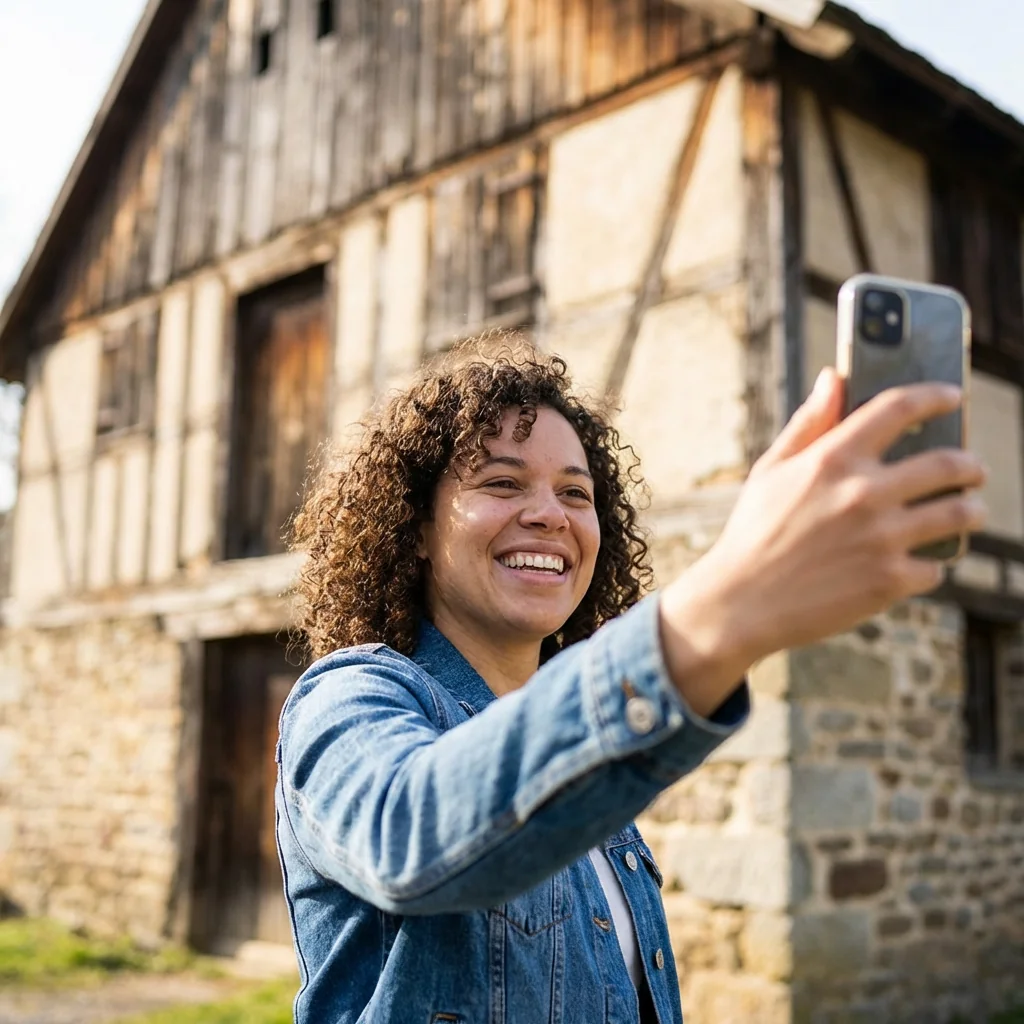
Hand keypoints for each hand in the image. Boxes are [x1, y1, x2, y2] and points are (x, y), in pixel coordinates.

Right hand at [659, 368, 986, 716]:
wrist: (741, 603)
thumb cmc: (752, 532)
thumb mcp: (771, 470)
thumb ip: (809, 423)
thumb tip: (832, 377)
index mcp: (832, 459)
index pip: (900, 408)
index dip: (935, 396)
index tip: (953, 398)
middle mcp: (863, 493)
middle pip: (949, 464)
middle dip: (971, 465)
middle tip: (973, 470)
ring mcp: (881, 538)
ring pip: (959, 514)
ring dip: (972, 511)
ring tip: (969, 512)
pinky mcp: (890, 581)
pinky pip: (936, 567)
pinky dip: (930, 565)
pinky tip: (918, 564)